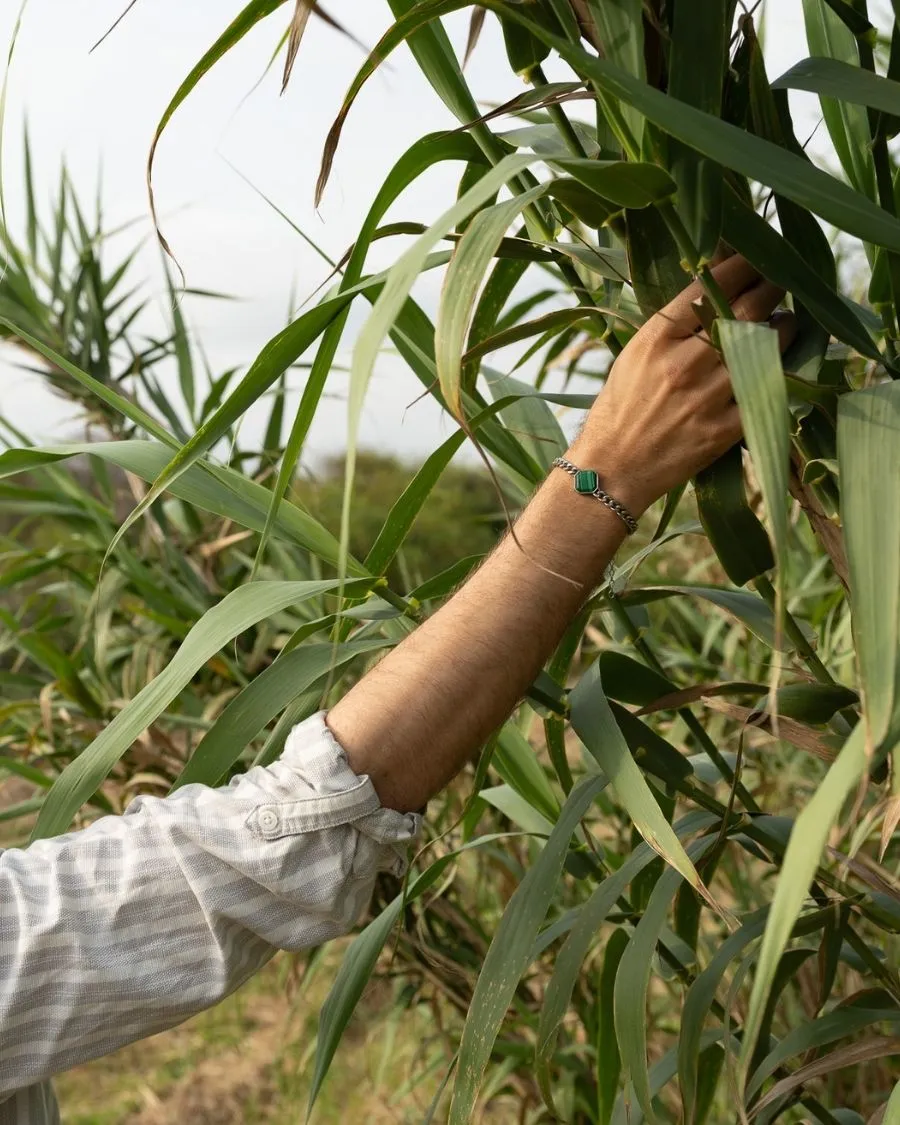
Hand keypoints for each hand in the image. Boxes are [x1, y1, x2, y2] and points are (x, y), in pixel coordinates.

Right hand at [569, 256, 796, 517]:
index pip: (711, 284)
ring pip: (766, 346)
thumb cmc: (620, 409)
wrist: (613, 469)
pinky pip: (768, 390)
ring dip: (783, 328)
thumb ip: (673, 324)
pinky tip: (778, 365)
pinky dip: (779, 372)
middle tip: (780, 282)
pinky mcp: (726, 428)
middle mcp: (685, 363)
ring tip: (782, 322)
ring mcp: (708, 396)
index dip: (743, 264)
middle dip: (772, 287)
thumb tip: (713, 287)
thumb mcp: (635, 355)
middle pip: (747, 309)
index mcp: (657, 338)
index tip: (756, 257)